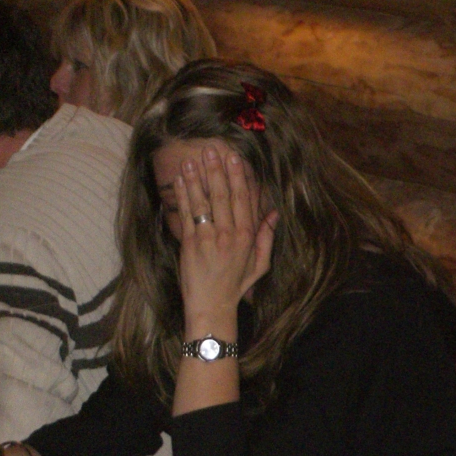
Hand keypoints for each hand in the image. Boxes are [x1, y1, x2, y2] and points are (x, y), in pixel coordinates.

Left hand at [173, 146, 277, 333]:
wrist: (212, 305)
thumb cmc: (236, 286)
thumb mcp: (260, 264)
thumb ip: (267, 238)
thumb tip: (273, 214)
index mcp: (248, 237)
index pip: (245, 200)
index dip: (240, 178)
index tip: (236, 159)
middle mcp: (231, 234)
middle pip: (226, 195)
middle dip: (220, 171)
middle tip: (215, 150)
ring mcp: (210, 237)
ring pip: (206, 201)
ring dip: (199, 178)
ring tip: (195, 158)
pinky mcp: (192, 242)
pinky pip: (189, 213)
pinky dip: (185, 195)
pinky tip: (182, 179)